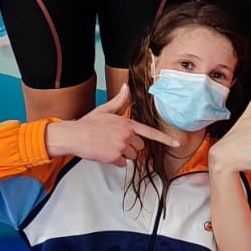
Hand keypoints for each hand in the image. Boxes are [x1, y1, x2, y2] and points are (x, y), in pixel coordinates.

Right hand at [44, 84, 179, 165]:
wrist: (74, 136)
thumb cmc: (88, 123)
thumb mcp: (105, 110)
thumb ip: (119, 101)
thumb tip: (126, 87)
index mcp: (127, 123)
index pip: (150, 132)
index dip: (165, 139)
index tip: (176, 144)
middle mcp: (127, 135)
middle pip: (139, 146)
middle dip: (130, 145)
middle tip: (114, 140)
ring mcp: (121, 147)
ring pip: (132, 156)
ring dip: (123, 154)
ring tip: (108, 146)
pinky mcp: (114, 157)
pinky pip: (122, 163)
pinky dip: (115, 161)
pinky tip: (105, 153)